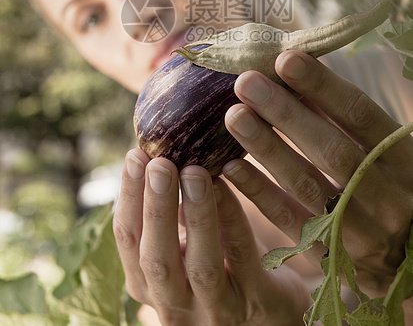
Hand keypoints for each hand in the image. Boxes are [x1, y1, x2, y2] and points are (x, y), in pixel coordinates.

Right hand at [113, 149, 308, 325]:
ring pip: (202, 264)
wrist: (270, 312)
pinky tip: (227, 185)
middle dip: (156, 207)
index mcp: (150, 284)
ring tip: (194, 171)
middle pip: (156, 258)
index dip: (129, 197)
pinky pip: (244, 256)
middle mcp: (176, 304)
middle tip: (159, 162)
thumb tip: (154, 153)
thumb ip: (168, 214)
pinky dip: (233, 218)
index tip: (135, 155)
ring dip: (196, 215)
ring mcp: (218, 309)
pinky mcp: (258, 301)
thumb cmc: (220, 265)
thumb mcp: (184, 244)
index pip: (128, 241)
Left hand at [223, 50, 412, 297]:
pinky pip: (290, 222)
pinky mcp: (332, 256)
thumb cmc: (389, 185)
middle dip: (286, 113)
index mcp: (406, 161)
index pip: (361, 115)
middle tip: (246, 82)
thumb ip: (344, 118)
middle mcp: (388, 197)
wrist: (409, 258)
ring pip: (307, 185)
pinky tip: (231, 167)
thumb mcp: (383, 149)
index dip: (322, 86)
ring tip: (234, 116)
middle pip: (332, 150)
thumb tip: (293, 73)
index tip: (285, 59)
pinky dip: (259, 193)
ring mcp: (361, 231)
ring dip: (266, 148)